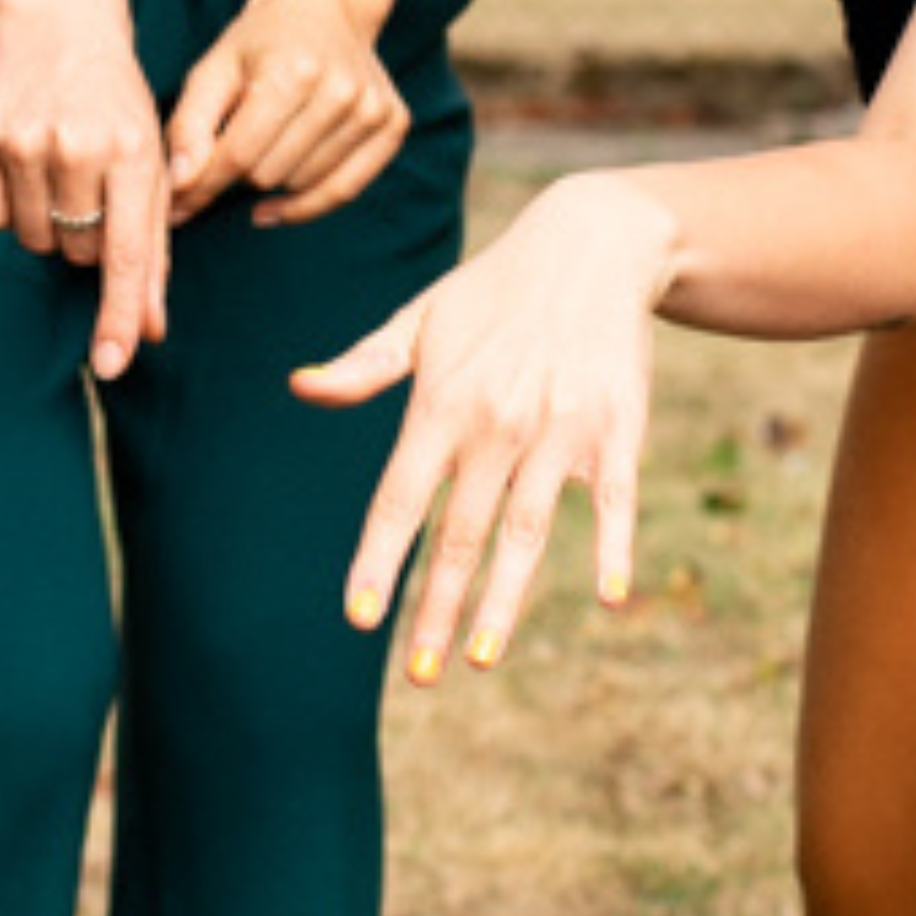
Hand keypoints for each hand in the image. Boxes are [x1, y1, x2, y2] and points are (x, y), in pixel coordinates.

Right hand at [0, 0, 171, 378]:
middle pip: (78, 252)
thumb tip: (147, 330)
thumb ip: (153, 248)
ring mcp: (20, 140)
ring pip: (32, 240)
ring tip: (58, 163)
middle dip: (89, 233)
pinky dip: (6, 203)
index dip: (118, 313)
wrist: (59, 19)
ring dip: (47, 219)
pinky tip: (23, 158)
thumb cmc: (115, 98)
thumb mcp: (151, 158)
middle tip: (92, 180)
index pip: (127, 251)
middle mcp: (75, 145)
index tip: (112, 363)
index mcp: (132, 149)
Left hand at [164, 0, 413, 229]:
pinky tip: (276, 205)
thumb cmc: (261, 40)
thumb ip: (188, 126)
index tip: (176, 205)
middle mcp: (341, 90)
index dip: (200, 185)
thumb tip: (180, 185)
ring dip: (273, 179)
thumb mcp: (213, 68)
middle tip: (234, 141)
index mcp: (292, 71)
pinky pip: (345, 191)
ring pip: (301, 185)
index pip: (238, 155)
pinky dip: (307, 205)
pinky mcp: (394, 123)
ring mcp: (373, 108)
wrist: (326, 5)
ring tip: (266, 142)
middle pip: (267, 175)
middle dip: (238, 170)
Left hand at [296, 173, 679, 685]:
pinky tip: (612, 598)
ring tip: (478, 657)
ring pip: (526, 532)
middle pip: (459, 534)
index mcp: (442, 403)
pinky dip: (615, 547)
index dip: (377, 560)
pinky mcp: (617, 428)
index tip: (357, 617)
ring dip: (503, 600)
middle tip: (419, 675)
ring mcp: (560, 430)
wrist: (593, 241)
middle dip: (434, 608)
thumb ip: (364, 365)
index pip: (398, 498)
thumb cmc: (495, 289)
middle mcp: (497, 423)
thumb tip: (298, 387)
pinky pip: (615, 501)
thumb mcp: (422, 319)